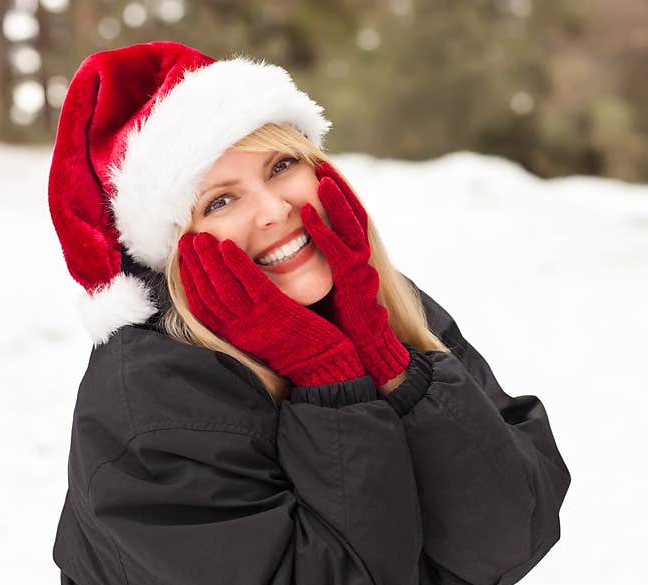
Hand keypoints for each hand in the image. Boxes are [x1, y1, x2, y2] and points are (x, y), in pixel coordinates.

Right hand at [177, 231, 364, 386]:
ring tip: (201, 237)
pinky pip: (251, 284)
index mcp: (234, 335)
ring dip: (209, 260)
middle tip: (185, 240)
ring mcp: (257, 320)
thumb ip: (245, 317)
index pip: (200, 306)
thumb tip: (232, 292)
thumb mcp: (261, 334)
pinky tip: (227, 245)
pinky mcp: (277, 311)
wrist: (323, 366)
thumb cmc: (296, 347)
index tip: (183, 258)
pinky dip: (237, 264)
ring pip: (223, 288)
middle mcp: (240, 329)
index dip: (189, 280)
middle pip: (207, 294)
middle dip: (194, 265)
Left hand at [300, 162, 409, 386]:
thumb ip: (315, 269)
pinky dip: (323, 232)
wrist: (359, 358)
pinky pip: (340, 253)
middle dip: (339, 188)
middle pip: (353, 215)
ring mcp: (361, 272)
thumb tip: (285, 254)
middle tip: (321, 162)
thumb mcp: (326, 290)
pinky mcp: (356, 287)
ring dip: (336, 200)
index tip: (319, 172)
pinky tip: (305, 216)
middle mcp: (360, 262)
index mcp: (351, 261)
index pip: (345, 220)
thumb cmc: (338, 326)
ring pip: (352, 227)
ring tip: (320, 177)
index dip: (335, 196)